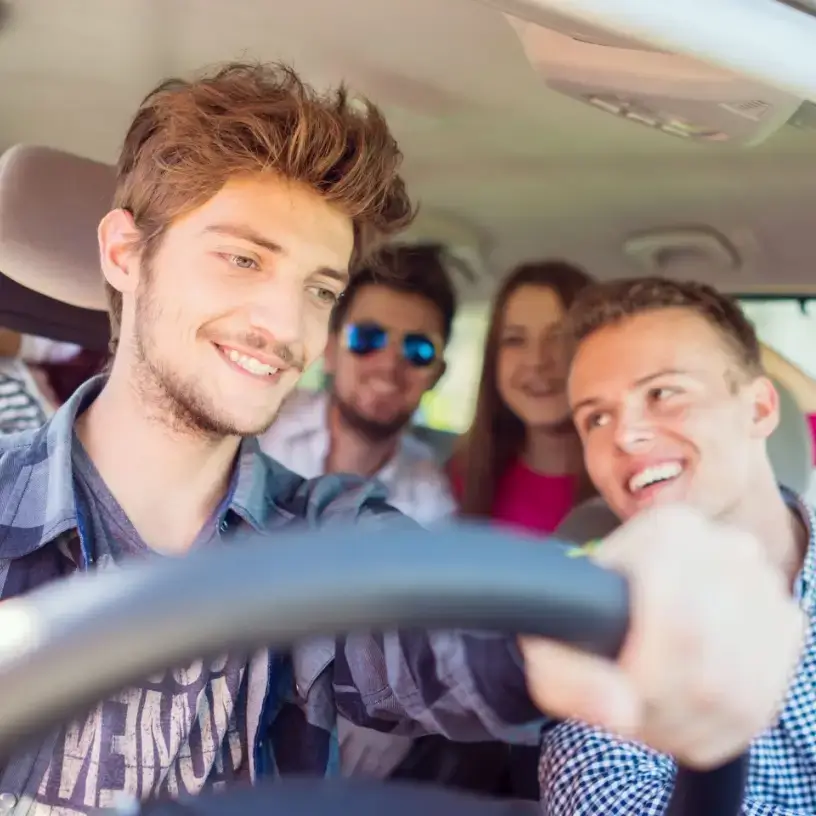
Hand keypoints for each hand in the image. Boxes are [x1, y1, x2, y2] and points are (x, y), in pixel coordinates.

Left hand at [520, 504, 806, 767]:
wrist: (621, 598)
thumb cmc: (582, 617)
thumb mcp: (549, 642)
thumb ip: (567, 678)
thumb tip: (620, 712)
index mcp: (669, 531)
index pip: (679, 627)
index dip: (644, 679)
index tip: (613, 692)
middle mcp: (729, 548)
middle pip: (710, 669)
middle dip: (661, 708)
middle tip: (627, 709)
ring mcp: (764, 587)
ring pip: (738, 694)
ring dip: (685, 723)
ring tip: (648, 710)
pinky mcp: (784, 625)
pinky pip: (760, 704)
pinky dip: (716, 727)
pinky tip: (679, 711)